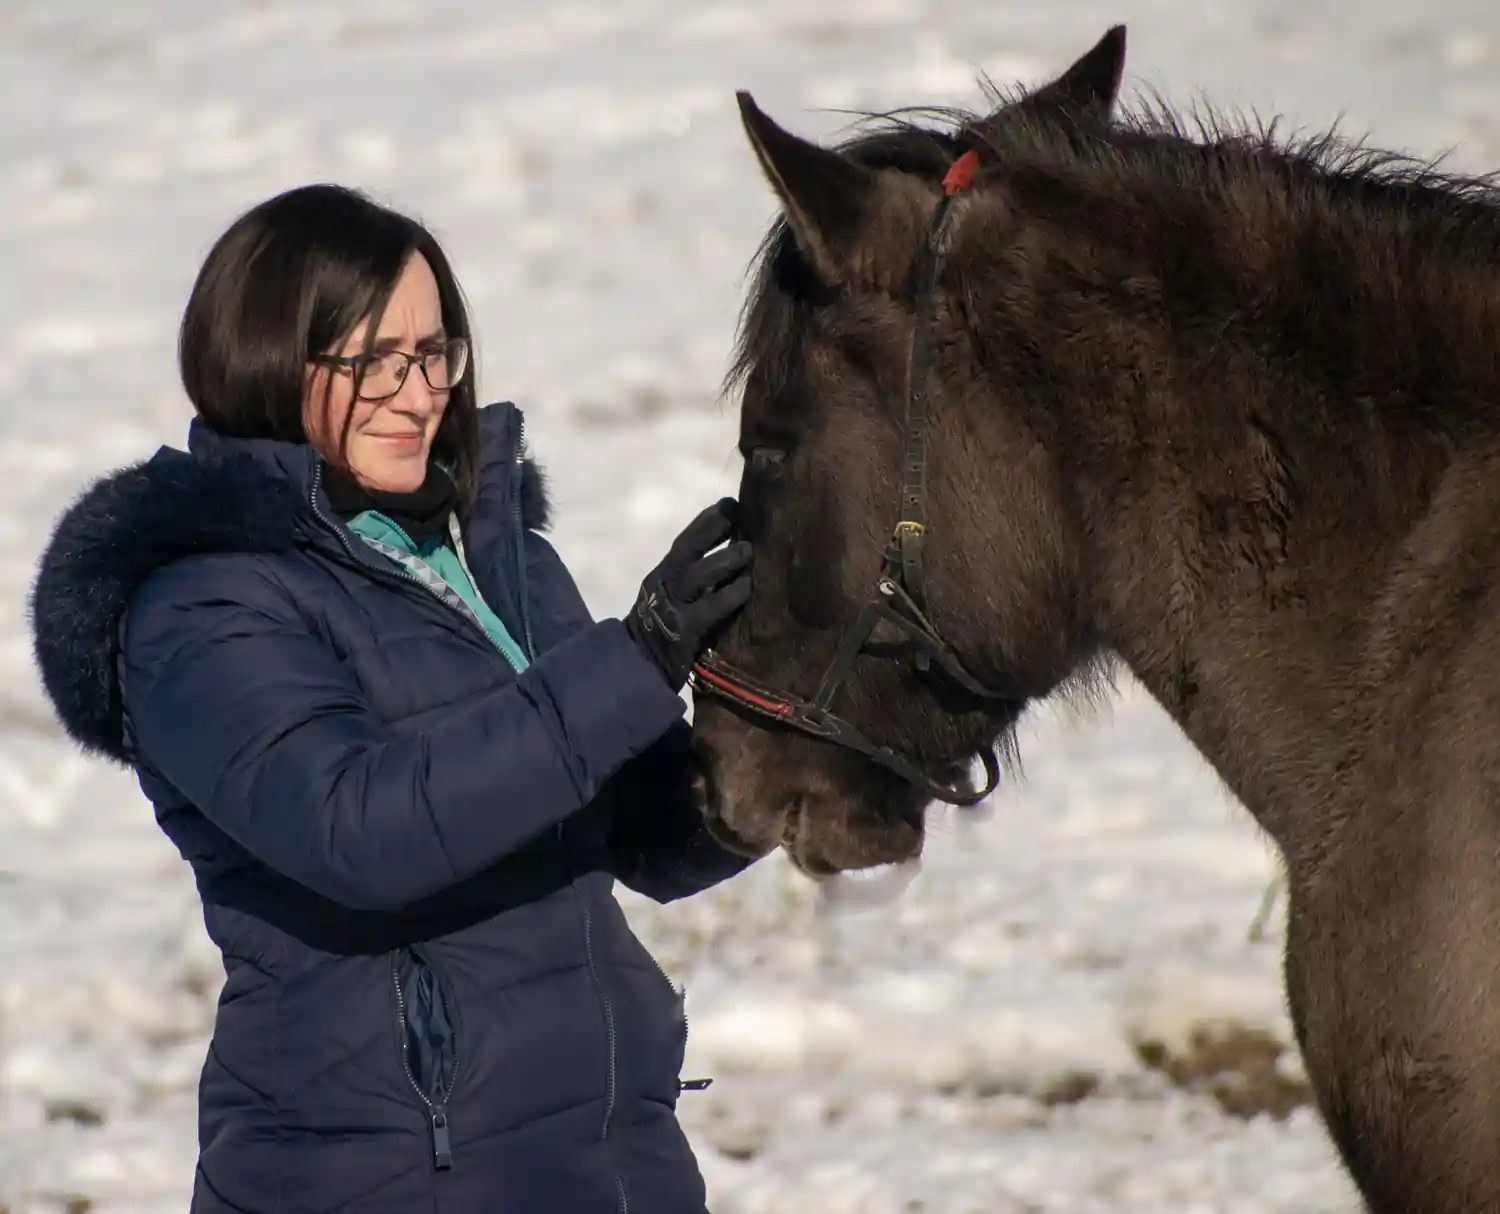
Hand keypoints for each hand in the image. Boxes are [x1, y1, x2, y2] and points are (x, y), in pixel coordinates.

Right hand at [626, 498, 751, 690]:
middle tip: (741, 517)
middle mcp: (663, 584)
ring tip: (748, 551)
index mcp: (662, 573)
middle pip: (687, 548)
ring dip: (726, 560)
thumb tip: (735, 553)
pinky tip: (748, 588)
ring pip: (699, 574)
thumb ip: (696, 578)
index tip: (731, 504)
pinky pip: (711, 608)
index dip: (708, 521)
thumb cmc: (664, 630)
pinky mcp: (684, 631)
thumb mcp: (673, 597)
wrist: (638, 668)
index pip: (685, 541)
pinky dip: (731, 595)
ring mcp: (672, 607)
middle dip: (714, 528)